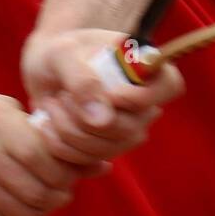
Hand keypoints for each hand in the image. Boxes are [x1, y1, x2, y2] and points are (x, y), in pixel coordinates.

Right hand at [0, 94, 109, 215]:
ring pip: (19, 211)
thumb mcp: (8, 116)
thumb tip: (102, 166)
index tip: (69, 177)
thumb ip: (51, 138)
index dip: (64, 174)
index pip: (43, 155)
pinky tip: (18, 212)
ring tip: (42, 205)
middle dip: (56, 197)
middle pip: (35, 188)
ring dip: (39, 214)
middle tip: (60, 195)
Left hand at [21, 28, 185, 168]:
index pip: (170, 85)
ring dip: (68, 130)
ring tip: (52, 105)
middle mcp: (144, 104)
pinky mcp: (106, 150)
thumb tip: (103, 120)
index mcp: (145, 68)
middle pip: (131, 129)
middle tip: (61, 96)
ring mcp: (127, 131)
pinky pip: (87, 161)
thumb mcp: (63, 54)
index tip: (110, 93)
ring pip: (107, 149)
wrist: (44, 72)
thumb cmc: (59, 54)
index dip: (144, 96)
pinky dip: (60, 145)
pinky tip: (48, 124)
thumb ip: (83, 80)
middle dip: (85, 118)